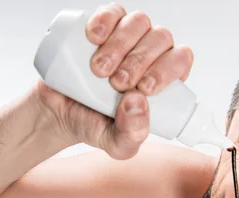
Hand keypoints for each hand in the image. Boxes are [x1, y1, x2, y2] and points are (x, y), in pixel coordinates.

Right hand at [36, 3, 193, 159]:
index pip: (180, 60)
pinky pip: (113, 11)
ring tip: (99, 70)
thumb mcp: (116, 144)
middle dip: (140, 61)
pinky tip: (93, 37)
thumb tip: (138, 103)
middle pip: (161, 39)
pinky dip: (105, 21)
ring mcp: (127, 36)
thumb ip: (132, 134)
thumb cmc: (94, 124)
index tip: (144, 88)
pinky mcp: (103, 25)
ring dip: (121, 44)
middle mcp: (150, 53)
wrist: (57, 112)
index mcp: (163, 79)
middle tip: (117, 83)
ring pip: (139, 22)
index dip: (168, 69)